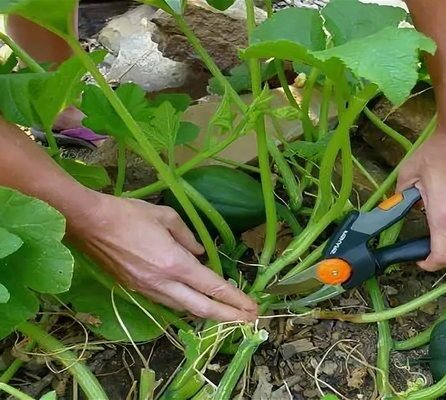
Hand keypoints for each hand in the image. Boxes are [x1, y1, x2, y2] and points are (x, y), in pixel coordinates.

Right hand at [67, 193, 257, 321]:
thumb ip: (188, 237)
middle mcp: (162, 283)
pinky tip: (194, 303)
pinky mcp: (135, 289)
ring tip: (226, 314)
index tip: (252, 307)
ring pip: (183, 308)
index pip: (212, 286)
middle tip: (249, 321)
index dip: (234, 299)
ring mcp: (147, 289)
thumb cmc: (128, 214)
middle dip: (228, 317)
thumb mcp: (166, 217)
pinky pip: (166, 302)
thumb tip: (199, 252)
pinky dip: (185, 305)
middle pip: (201, 308)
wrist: (89, 223)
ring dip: (206, 313)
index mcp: (174, 264)